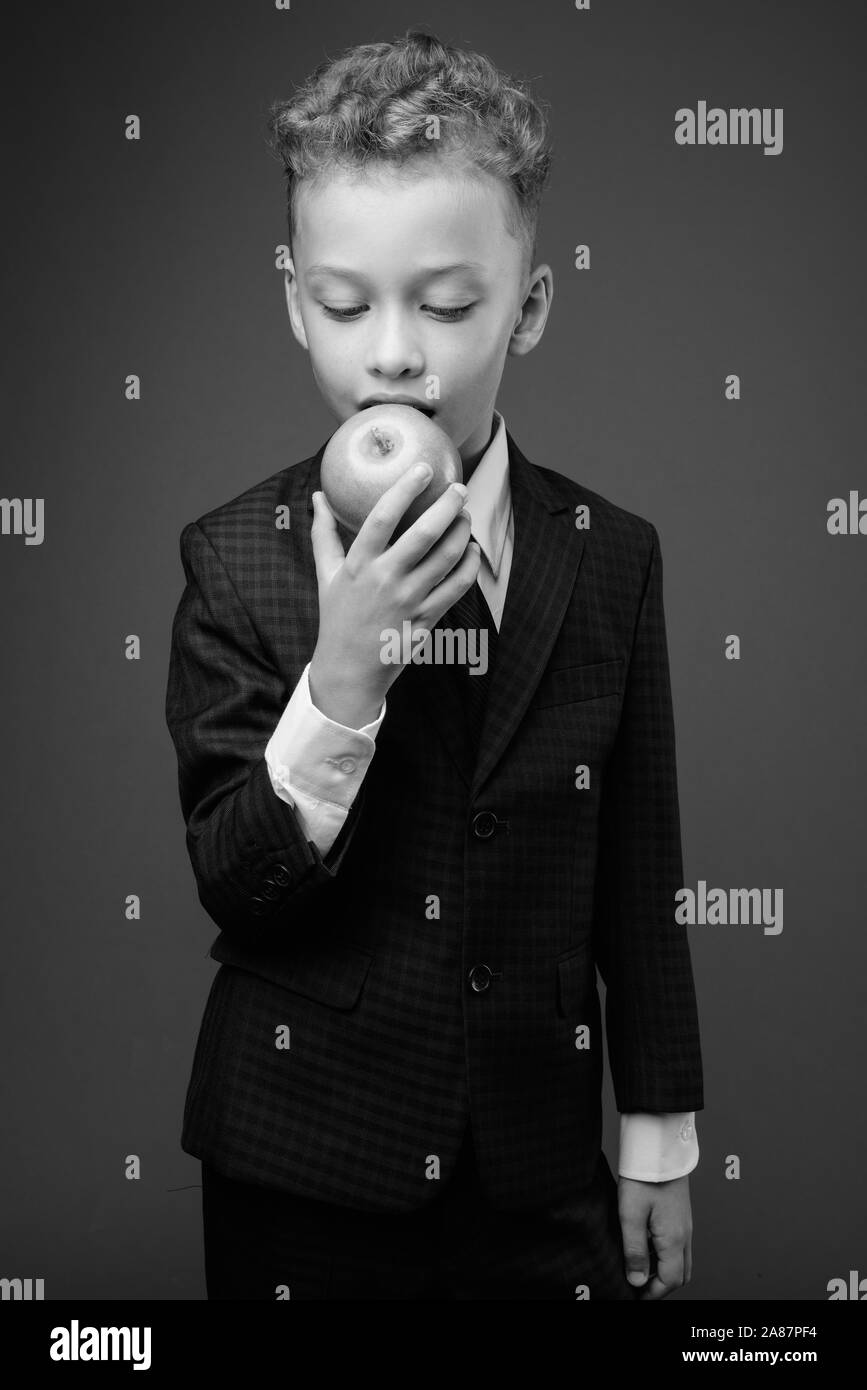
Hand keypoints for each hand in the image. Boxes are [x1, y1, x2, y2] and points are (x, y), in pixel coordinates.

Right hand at [308, 464, 479, 726]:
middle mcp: (385, 580)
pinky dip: (468, 565)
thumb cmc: (337, 616)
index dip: (405, 489)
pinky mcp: (426, 619)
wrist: (350, 670)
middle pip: (424, 534)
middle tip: (458, 489)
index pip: (382, 517)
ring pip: (446, 558)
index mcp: (358, 565)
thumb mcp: (325, 575)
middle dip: (447, 506)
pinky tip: (470, 551)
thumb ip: (324, 533)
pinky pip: (456, 587)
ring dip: (461, 533)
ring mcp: (409, 601)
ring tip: (465, 516)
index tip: (422, 469)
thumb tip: (318, 496)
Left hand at [618, 1174, 692, 1298]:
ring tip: (639, 1268)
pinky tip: (645, 1246)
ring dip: (663, 1271)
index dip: (653, 1294)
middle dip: (661, 1286)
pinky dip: (665, 1256)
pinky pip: (678, 1245)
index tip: (635, 1295)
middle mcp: (684, 1234)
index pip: (670, 1281)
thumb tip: (636, 1281)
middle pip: (680, 1274)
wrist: (658, 1148)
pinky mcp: (680, 1215)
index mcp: (674, 1239)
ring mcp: (685, 1224)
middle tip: (638, 1286)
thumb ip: (635, 1251)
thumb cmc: (644, 1177)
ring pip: (681, 1260)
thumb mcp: (631, 1216)